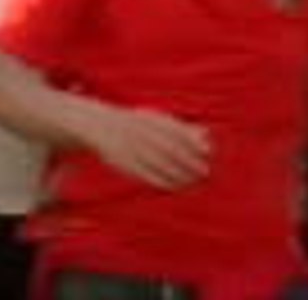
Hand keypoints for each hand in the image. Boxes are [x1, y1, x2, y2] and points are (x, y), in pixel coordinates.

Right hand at [85, 106, 210, 189]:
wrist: (98, 125)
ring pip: (159, 164)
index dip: (193, 143)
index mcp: (150, 120)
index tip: (208, 153)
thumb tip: (207, 135)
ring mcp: (132, 148)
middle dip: (190, 162)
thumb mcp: (156, 119)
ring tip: (193, 182)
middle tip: (205, 172)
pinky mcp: (124, 163)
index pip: (176, 132)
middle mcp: (141, 133)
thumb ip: (181, 127)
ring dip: (179, 175)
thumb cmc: (135, 124)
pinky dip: (163, 182)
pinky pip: (146, 175)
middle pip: (170, 150)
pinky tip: (175, 187)